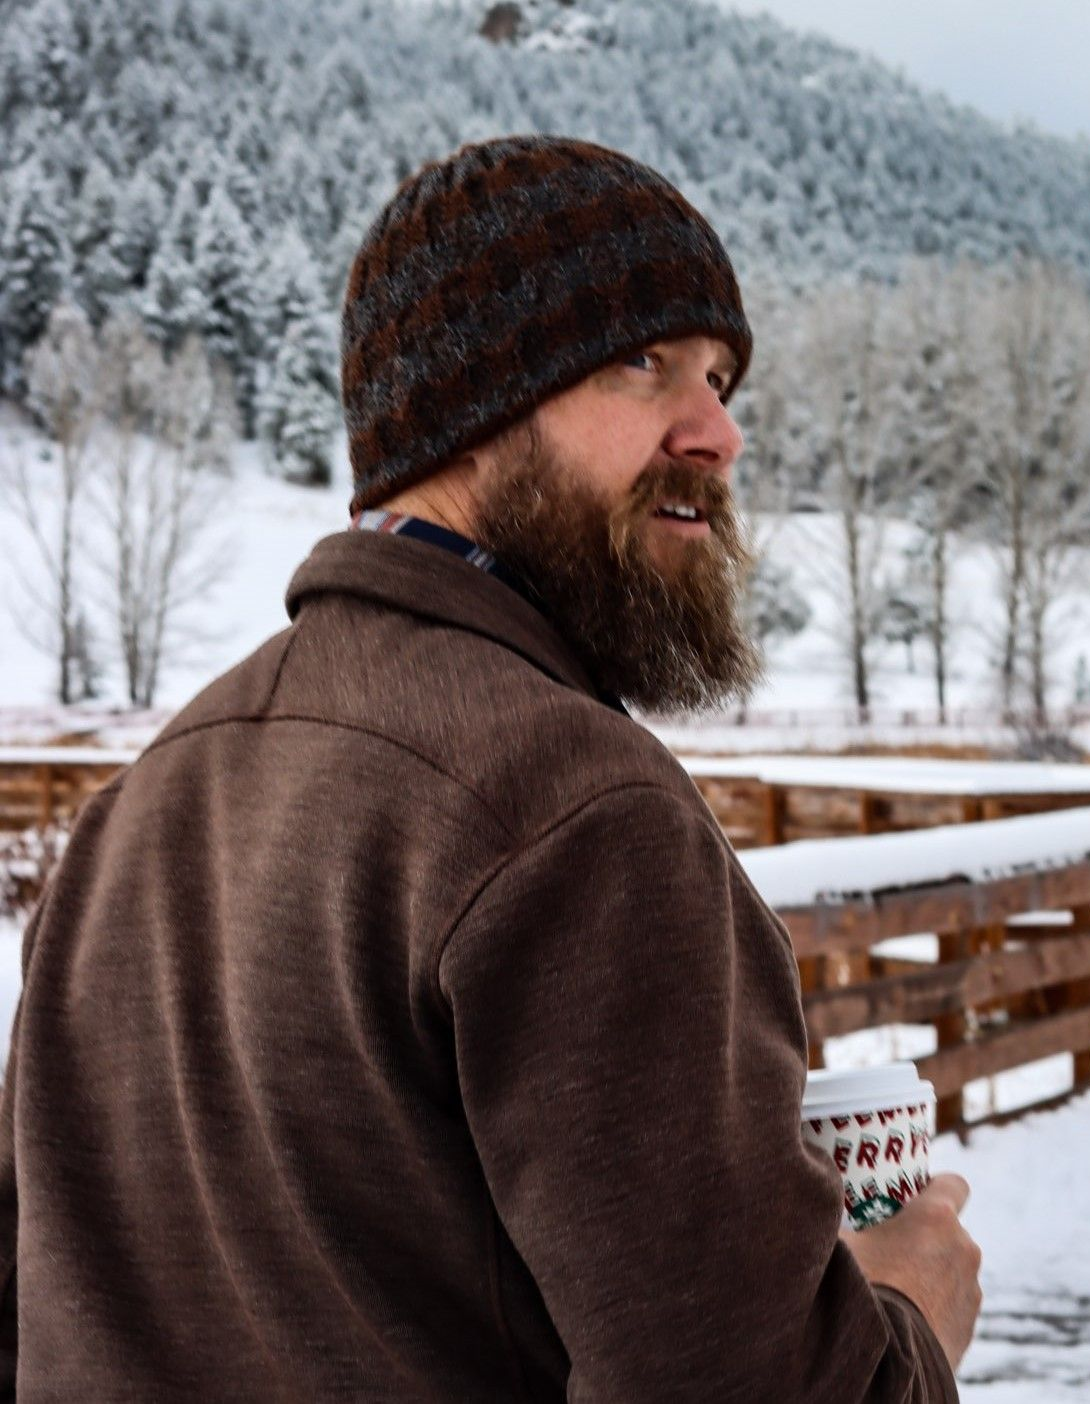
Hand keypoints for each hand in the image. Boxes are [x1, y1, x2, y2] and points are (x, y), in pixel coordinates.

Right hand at [838, 1173, 982, 1373]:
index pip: (954, 1183)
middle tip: (889, 1249)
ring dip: (931, 1275)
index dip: (934, 1187)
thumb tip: (810, 1198)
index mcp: (936, 1218)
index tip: (912, 1198)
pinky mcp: (969, 1328)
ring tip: (895, 1291)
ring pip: (952, 1270)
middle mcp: (963, 1249)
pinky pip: (952, 1306)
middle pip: (950, 1231)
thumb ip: (834, 1217)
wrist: (882, 1363)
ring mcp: (971, 1291)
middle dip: (925, 1237)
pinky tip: (904, 1318)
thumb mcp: (836, 1242)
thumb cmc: (859, 1289)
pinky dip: (934, 1307)